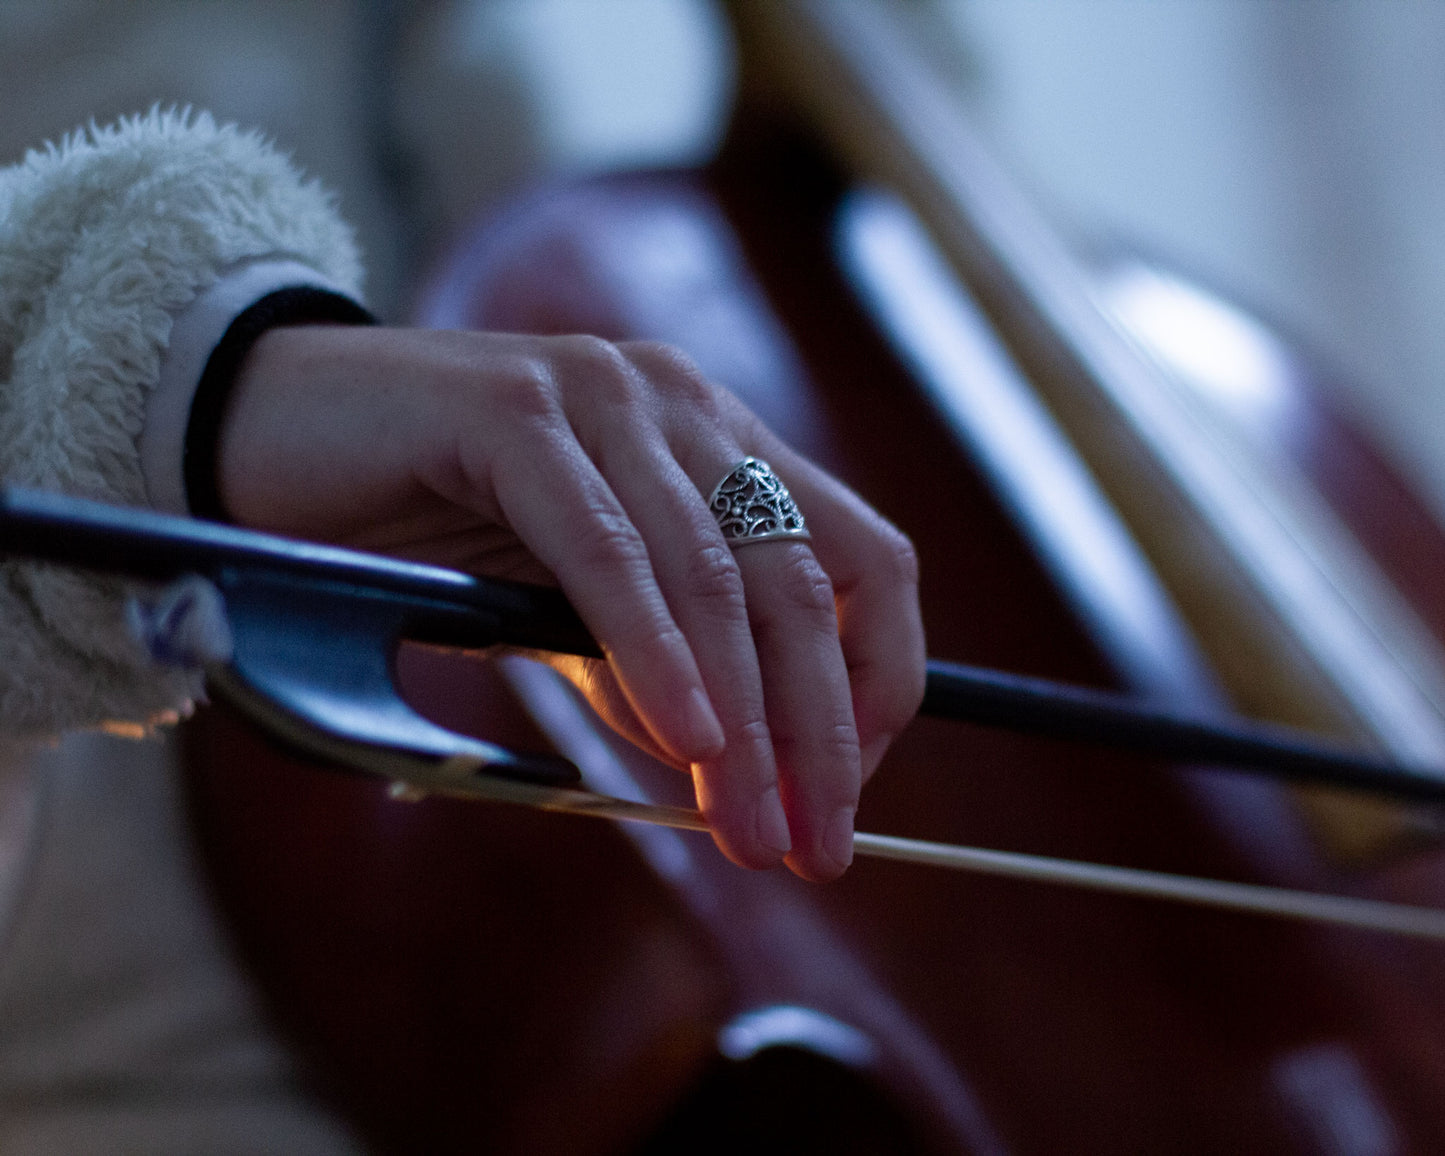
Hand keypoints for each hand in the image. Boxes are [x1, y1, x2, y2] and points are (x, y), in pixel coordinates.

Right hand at [217, 326, 924, 879]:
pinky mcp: (516, 414)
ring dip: (746, 721)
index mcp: (717, 445)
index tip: (841, 790)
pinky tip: (683, 736)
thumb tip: (731, 769)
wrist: (270, 435)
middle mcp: (681, 408)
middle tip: (814, 846)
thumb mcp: (570, 611)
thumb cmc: (425, 526)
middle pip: (802, 583)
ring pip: (717, 575)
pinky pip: (609, 548)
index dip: (876, 681)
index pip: (862, 559)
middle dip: (818, 732)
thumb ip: (651, 667)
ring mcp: (604, 397)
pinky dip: (653, 649)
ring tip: (749, 828)